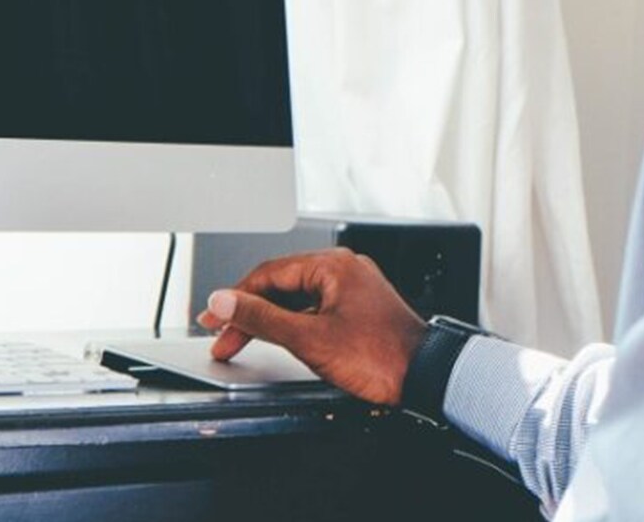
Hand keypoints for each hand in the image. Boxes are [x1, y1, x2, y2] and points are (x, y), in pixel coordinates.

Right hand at [196, 248, 427, 405]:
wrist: (429, 379)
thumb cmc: (383, 357)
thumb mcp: (309, 339)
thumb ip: (262, 318)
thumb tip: (226, 301)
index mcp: (332, 265)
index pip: (268, 274)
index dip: (235, 298)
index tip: (214, 318)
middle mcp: (343, 270)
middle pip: (281, 285)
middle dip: (248, 311)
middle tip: (223, 333)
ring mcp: (352, 289)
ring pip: (296, 298)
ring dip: (269, 320)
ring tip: (244, 339)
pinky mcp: (358, 309)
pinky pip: (314, 309)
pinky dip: (292, 324)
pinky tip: (279, 340)